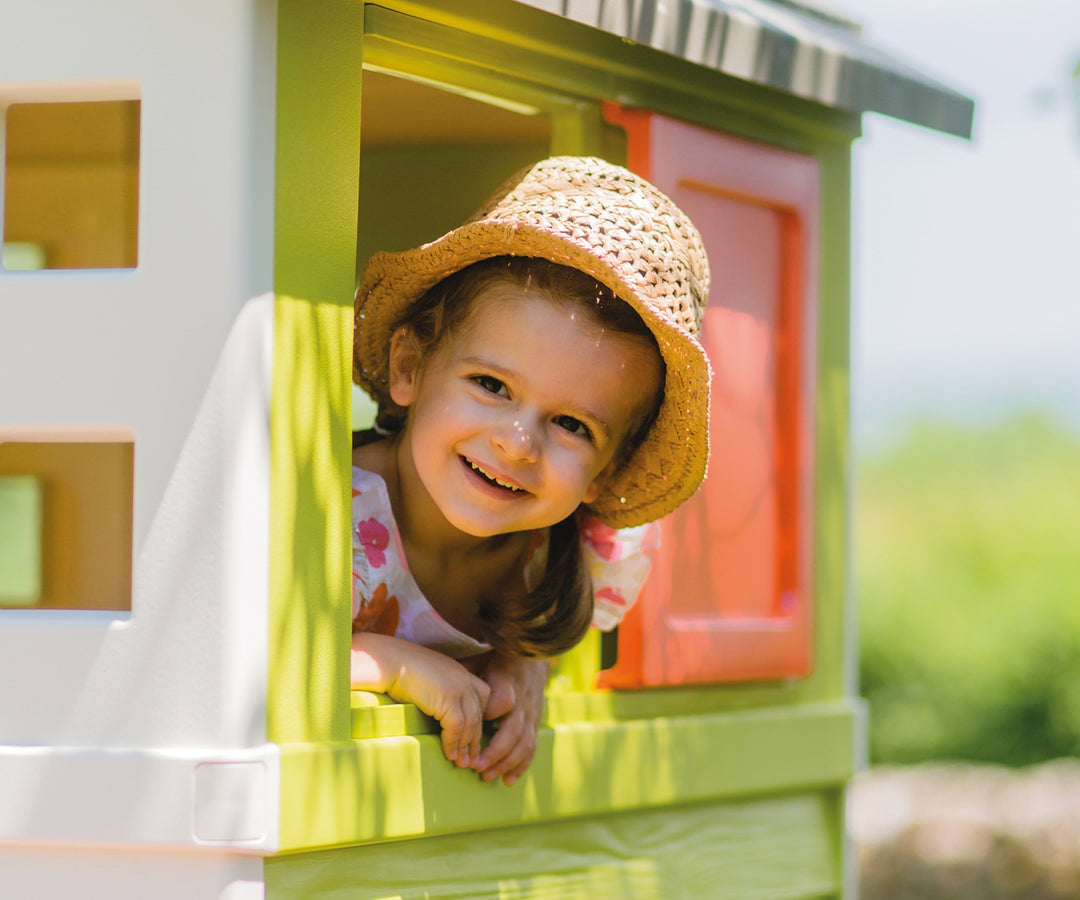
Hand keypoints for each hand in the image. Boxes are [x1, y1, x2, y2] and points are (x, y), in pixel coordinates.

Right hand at [351, 632, 491, 767]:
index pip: (482, 696)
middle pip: (478, 713)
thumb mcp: (428, 679)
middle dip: (475, 739)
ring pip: (470, 723)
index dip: (479, 717)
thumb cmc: (400, 670)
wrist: (388, 661)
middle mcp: (464, 678)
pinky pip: (456, 727)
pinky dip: (453, 743)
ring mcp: (458, 687)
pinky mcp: (448, 698)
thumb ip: (439, 692)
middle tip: (471, 759)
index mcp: (460, 672)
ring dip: (465, 746)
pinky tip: (449, 755)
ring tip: (461, 763)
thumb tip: (438, 713)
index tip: (472, 736)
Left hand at [473, 654, 549, 785]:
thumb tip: (438, 681)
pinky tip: (508, 781)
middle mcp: (522, 701)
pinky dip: (521, 766)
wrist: (531, 656)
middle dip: (495, 752)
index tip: (471, 726)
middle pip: (513, 730)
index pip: (502, 701)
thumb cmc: (496, 659)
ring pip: (524, 743)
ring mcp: (531, 714)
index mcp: (507, 682)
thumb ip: (465, 672)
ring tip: (486, 776)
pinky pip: (531, 747)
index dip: (489, 714)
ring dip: (506, 763)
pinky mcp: (534, 723)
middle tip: (476, 767)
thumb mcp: (480, 659)